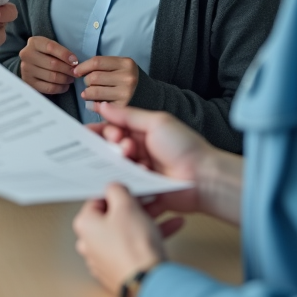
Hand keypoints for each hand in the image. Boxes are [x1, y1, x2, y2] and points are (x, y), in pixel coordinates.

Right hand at [18, 36, 77, 93]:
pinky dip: (60, 88)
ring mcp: (26, 70)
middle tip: (76, 72)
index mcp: (34, 42)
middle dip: (68, 69)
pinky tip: (65, 86)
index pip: (51, 47)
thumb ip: (59, 51)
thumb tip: (74, 63)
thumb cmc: (44, 53)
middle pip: (53, 64)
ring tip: (71, 78)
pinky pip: (49, 88)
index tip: (75, 61)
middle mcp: (27, 55)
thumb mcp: (49, 46)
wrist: (29, 63)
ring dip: (65, 79)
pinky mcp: (29, 83)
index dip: (65, 55)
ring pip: (52, 77)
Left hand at [73, 56, 137, 104]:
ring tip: (91, 93)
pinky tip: (95, 103)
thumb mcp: (120, 66)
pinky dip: (93, 104)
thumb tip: (76, 70)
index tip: (76, 71)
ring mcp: (126, 93)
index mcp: (126, 63)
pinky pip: (99, 105)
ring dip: (87, 93)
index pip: (96, 62)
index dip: (83, 66)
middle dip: (86, 81)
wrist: (148, 96)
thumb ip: (102, 66)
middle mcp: (127, 78)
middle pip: (93, 77)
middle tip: (89, 84)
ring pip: (94, 91)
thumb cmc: (127, 79)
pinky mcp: (122, 107)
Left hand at [73, 183, 166, 294]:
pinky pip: (135, 246)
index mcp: (84, 225)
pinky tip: (170, 226)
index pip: (98, 200)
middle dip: (136, 206)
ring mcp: (105, 258)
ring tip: (164, 210)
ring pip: (127, 231)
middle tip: (148, 198)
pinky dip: (150, 236)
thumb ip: (118, 191)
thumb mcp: (126, 206)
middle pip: (114, 216)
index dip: (116, 192)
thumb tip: (114, 188)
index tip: (129, 188)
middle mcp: (90, 243)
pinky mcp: (121, 268)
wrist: (149, 279)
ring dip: (147, 219)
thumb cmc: (133, 247)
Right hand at [90, 104, 211, 218]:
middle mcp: (138, 151)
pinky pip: (124, 184)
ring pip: (115, 166)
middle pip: (111, 148)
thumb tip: (103, 106)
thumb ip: (128, 115)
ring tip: (132, 157)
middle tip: (124, 145)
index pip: (112, 129)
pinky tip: (139, 173)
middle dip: (112, 144)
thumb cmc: (185, 147)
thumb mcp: (157, 122)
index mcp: (141, 133)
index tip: (91, 131)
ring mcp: (139, 171)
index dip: (101, 130)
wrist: (204, 178)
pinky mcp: (141, 190)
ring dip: (121, 160)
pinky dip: (127, 178)